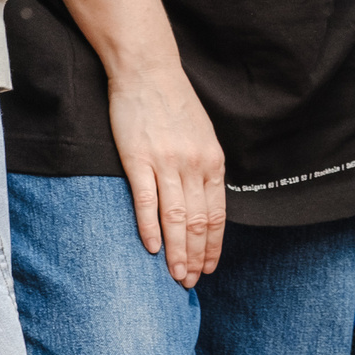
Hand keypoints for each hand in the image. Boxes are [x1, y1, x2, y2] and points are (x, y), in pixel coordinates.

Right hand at [108, 65, 224, 286]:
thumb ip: (204, 169)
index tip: (209, 267)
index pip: (216, 214)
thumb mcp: (203, 136)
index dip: (213, 245)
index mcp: (212, 161)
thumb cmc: (174, 104)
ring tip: (175, 275)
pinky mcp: (138, 158)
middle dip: (196, 256)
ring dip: (176, 251)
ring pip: (176, 218)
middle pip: (198, 222)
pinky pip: (146, 201)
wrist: (148, 71)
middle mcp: (194, 165)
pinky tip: (151, 248)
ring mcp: (166, 162)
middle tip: (190, 282)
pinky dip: (150, 228)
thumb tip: (206, 203)